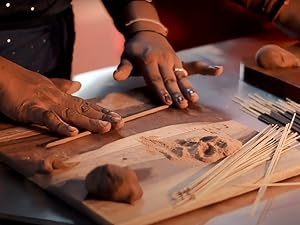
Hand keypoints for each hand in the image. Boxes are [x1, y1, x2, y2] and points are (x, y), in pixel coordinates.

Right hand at [0, 57, 123, 135]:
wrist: (2, 75)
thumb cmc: (23, 83)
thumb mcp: (47, 86)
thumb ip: (63, 87)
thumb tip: (78, 86)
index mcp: (62, 97)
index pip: (86, 105)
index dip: (102, 112)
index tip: (117, 117)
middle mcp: (59, 100)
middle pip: (85, 110)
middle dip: (103, 117)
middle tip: (120, 123)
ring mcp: (47, 104)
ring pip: (72, 114)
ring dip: (89, 121)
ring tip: (106, 128)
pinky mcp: (32, 109)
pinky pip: (48, 118)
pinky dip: (60, 125)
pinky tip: (72, 132)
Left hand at [113, 31, 222, 108]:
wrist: (147, 33)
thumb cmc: (135, 49)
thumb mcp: (126, 56)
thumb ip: (124, 68)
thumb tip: (116, 77)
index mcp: (148, 59)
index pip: (154, 78)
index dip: (160, 91)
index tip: (166, 102)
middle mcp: (163, 60)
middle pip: (170, 80)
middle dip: (176, 93)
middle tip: (182, 105)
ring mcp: (173, 60)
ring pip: (182, 76)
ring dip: (188, 88)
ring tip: (195, 99)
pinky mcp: (180, 61)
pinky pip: (194, 66)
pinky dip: (206, 69)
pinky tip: (218, 71)